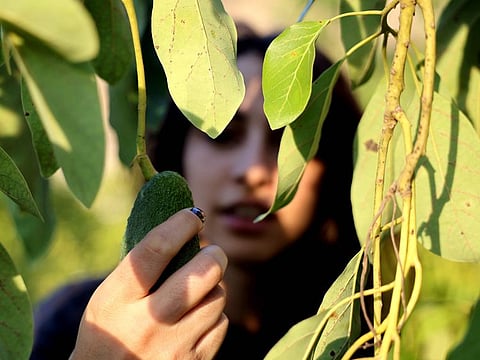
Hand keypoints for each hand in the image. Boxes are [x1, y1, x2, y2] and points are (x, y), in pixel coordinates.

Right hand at [70, 209, 227, 358]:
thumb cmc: (112, 329)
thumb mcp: (111, 297)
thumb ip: (142, 267)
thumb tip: (185, 226)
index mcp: (116, 300)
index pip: (155, 250)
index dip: (179, 225)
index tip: (193, 216)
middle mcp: (145, 325)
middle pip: (202, 273)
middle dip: (214, 255)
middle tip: (212, 252)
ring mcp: (172, 348)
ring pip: (217, 297)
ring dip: (212, 288)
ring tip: (196, 293)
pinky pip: (221, 324)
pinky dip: (213, 316)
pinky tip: (195, 321)